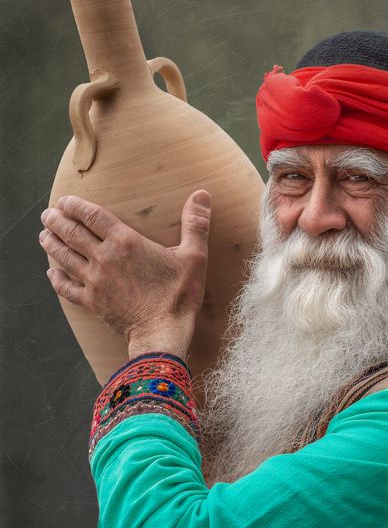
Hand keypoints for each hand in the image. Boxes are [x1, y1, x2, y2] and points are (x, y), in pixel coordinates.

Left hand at [39, 190, 211, 357]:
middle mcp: (104, 258)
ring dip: (51, 244)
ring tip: (44, 234)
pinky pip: (66, 288)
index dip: (76, 205)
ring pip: (64, 257)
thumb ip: (196, 224)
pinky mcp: (92, 302)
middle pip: (72, 233)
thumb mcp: (194, 256)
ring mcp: (95, 281)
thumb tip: (202, 194)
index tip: (65, 200)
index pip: (92, 216)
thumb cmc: (179, 294)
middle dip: (57, 221)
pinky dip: (56, 279)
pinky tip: (51, 273)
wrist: (162, 333)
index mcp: (125, 242)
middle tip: (48, 214)